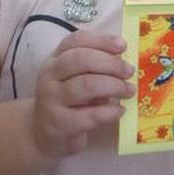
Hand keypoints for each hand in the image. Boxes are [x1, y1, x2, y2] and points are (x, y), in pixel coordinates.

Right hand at [32, 31, 135, 158]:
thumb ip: (95, 67)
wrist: (44, 134)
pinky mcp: (59, 124)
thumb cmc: (69, 101)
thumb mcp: (76, 79)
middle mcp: (49, 75)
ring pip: (86, 85)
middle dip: (111, 63)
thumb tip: (125, 60)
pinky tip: (120, 111)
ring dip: (114, 86)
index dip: (102, 40)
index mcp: (56, 59)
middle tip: (129, 71)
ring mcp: (51, 100)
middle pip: (80, 59)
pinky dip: (110, 112)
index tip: (123, 45)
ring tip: (129, 91)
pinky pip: (90, 115)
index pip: (76, 40)